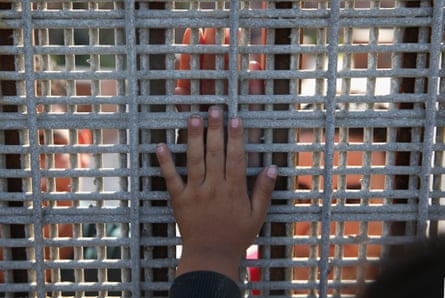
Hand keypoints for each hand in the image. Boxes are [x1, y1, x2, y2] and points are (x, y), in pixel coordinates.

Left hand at [156, 106, 276, 281]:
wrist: (210, 257)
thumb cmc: (236, 236)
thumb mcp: (257, 216)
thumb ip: (264, 191)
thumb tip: (272, 168)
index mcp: (234, 190)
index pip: (236, 158)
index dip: (235, 137)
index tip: (235, 119)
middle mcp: (214, 187)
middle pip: (214, 153)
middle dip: (215, 129)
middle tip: (214, 109)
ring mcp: (195, 192)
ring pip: (194, 160)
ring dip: (193, 138)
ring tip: (193, 118)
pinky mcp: (179, 199)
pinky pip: (171, 178)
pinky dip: (165, 162)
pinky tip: (161, 146)